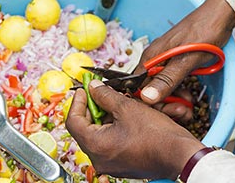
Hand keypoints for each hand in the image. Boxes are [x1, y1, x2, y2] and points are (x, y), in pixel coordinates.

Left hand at [65, 80, 204, 179]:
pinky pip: (107, 144)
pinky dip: (110, 129)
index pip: (73, 121)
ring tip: (113, 103)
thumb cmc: (156, 135)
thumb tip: (93, 88)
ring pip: (96, 136)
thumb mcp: (126, 107)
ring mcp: (109, 164)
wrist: (180, 155)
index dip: (77, 102)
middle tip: (98, 94)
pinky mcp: (120, 164)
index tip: (83, 90)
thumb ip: (104, 95)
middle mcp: (99, 159)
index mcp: (96, 145)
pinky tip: (121, 118)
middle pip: (84, 128)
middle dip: (91, 108)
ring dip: (102, 118)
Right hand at [135, 0, 234, 119]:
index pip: (138, 88)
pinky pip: (168, 81)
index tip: (167, 110)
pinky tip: (187, 94)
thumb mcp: (186, 60)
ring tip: (188, 103)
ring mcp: (162, 61)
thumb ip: (167, 79)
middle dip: (164, 103)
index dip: (150, 102)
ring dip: (173, 98)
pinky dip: (177, 90)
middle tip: (182, 110)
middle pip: (148, 89)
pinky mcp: (172, 62)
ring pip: (159, 87)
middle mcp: (152, 61)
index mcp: (150, 59)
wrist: (219, 15)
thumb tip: (146, 97)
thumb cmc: (204, 33)